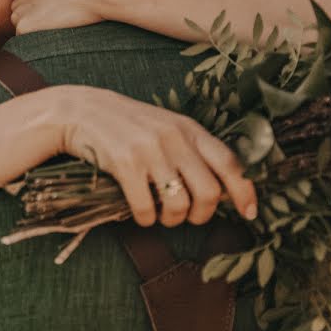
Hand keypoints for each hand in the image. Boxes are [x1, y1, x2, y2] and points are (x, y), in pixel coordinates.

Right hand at [44, 85, 257, 226]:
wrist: (82, 110)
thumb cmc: (127, 124)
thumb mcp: (166, 126)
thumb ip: (192, 149)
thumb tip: (220, 188)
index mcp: (189, 129)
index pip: (230, 163)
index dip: (243, 191)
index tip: (248, 213)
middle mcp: (174, 138)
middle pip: (209, 192)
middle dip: (202, 214)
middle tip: (188, 217)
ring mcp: (149, 151)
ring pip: (179, 204)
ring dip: (172, 220)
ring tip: (162, 217)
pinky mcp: (125, 164)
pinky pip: (146, 207)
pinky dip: (146, 219)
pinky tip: (141, 214)